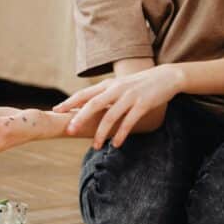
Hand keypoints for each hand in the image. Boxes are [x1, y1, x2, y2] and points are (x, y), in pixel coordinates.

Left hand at [52, 65, 182, 148]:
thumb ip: (105, 94)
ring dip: (101, 132)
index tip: (57, 110)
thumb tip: (87, 107)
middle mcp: (117, 89)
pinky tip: (115, 144)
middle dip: (80, 118)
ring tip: (95, 146)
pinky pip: (128, 122)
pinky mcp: (143, 104)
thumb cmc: (140, 83)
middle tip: (70, 130)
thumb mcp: (120, 85)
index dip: (70, 101)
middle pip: (93, 104)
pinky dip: (121, 134)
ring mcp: (130, 96)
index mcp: (109, 84)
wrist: (166, 77)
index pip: (85, 93)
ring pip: (110, 116)